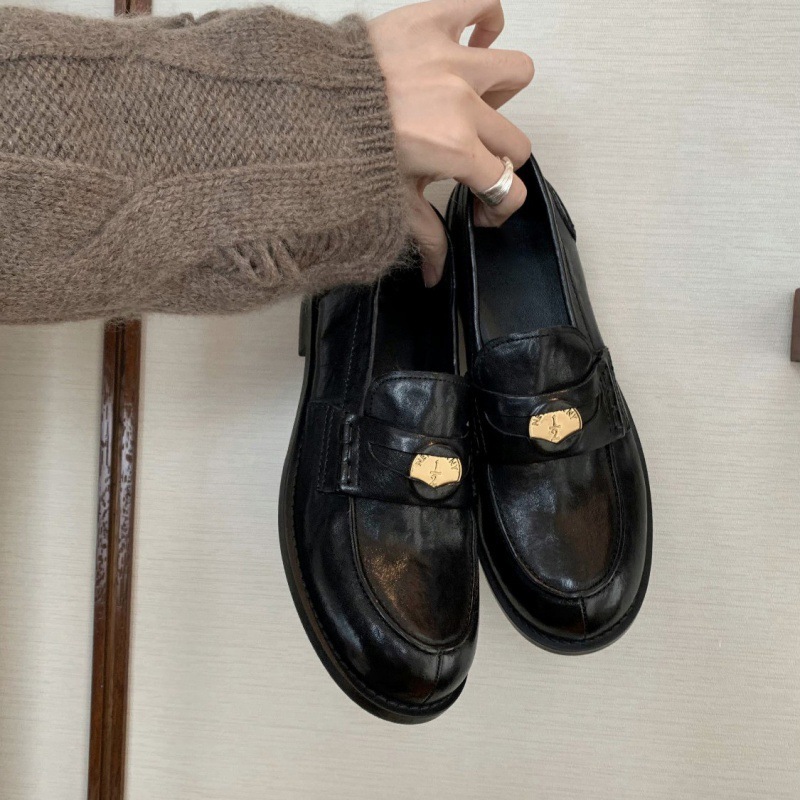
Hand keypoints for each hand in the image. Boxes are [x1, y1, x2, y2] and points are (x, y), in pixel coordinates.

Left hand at [368, 0, 533, 285]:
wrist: (302, 105)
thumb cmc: (345, 154)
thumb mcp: (389, 203)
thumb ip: (426, 238)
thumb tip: (437, 278)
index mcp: (457, 150)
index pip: (509, 186)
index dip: (499, 208)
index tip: (480, 211)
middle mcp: (464, 103)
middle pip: (516, 141)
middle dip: (498, 160)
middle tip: (469, 162)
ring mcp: (452, 58)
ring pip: (516, 71)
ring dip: (502, 92)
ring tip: (473, 102)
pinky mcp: (432, 20)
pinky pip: (483, 4)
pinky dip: (486, 20)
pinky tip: (473, 42)